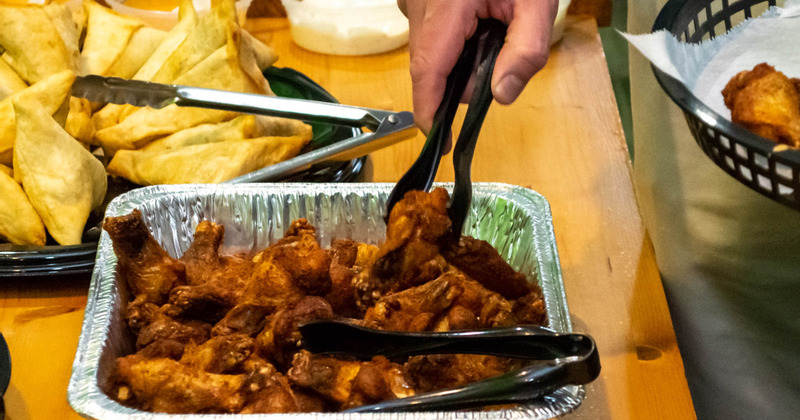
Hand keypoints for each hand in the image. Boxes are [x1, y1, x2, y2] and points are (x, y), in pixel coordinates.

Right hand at [398, 0, 558, 133]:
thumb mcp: (536, 3)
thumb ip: (526, 52)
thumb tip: (501, 96)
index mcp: (444, 8)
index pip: (428, 73)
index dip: (430, 112)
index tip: (440, 142)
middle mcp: (418, 6)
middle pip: (431, 68)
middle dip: (465, 77)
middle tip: (500, 50)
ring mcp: (412, 1)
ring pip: (430, 53)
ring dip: (460, 56)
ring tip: (491, 26)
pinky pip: (429, 35)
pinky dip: (454, 40)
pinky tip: (477, 20)